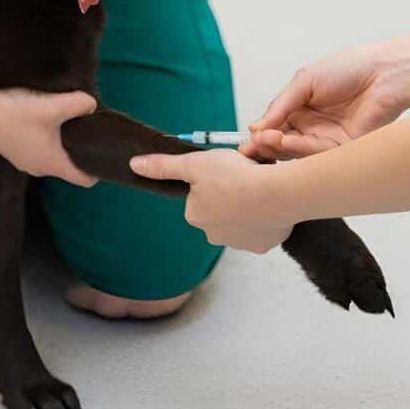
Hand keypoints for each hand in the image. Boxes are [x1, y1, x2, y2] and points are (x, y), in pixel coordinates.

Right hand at [0, 88, 98, 185]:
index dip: (97, 170)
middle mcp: (38, 168)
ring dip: (61, 143)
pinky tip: (44, 120)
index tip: (105, 156)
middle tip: (88, 130)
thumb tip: (91, 106)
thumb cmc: (18, 113)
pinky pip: (38, 149)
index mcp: (52, 164)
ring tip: (66, 122)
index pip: (83, 179)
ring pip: (52, 156)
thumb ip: (80, 105)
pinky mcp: (14, 151)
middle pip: (68, 166)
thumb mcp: (55, 106)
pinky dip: (46, 139)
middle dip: (80, 151)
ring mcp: (24, 161)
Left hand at [130, 149, 295, 253]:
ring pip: (242, 218)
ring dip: (249, 204)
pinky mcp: (263, 245)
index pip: (201, 194)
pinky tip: (269, 203)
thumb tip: (134, 164)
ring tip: (258, 187)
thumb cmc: (235, 176)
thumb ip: (164, 166)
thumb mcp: (194, 163)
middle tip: (244, 176)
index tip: (227, 170)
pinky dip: (266, 216)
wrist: (275, 194)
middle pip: (221, 208)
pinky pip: (262, 228)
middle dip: (231, 193)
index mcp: (196, 215)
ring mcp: (240, 243)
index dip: (214, 179)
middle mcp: (214, 234)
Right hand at [241, 43, 409, 161]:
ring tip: (268, 139)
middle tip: (254, 143)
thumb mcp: (305, 81)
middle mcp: (313, 127)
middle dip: (266, 145)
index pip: (275, 128)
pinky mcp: (343, 150)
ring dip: (280, 147)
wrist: (384, 73)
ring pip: (297, 152)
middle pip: (283, 144)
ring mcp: (327, 140)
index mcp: (302, 110)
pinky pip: (318, 155)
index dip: (261, 135)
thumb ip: (281, 104)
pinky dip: (300, 149)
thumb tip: (256, 126)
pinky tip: (287, 141)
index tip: (246, 139)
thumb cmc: (348, 69)